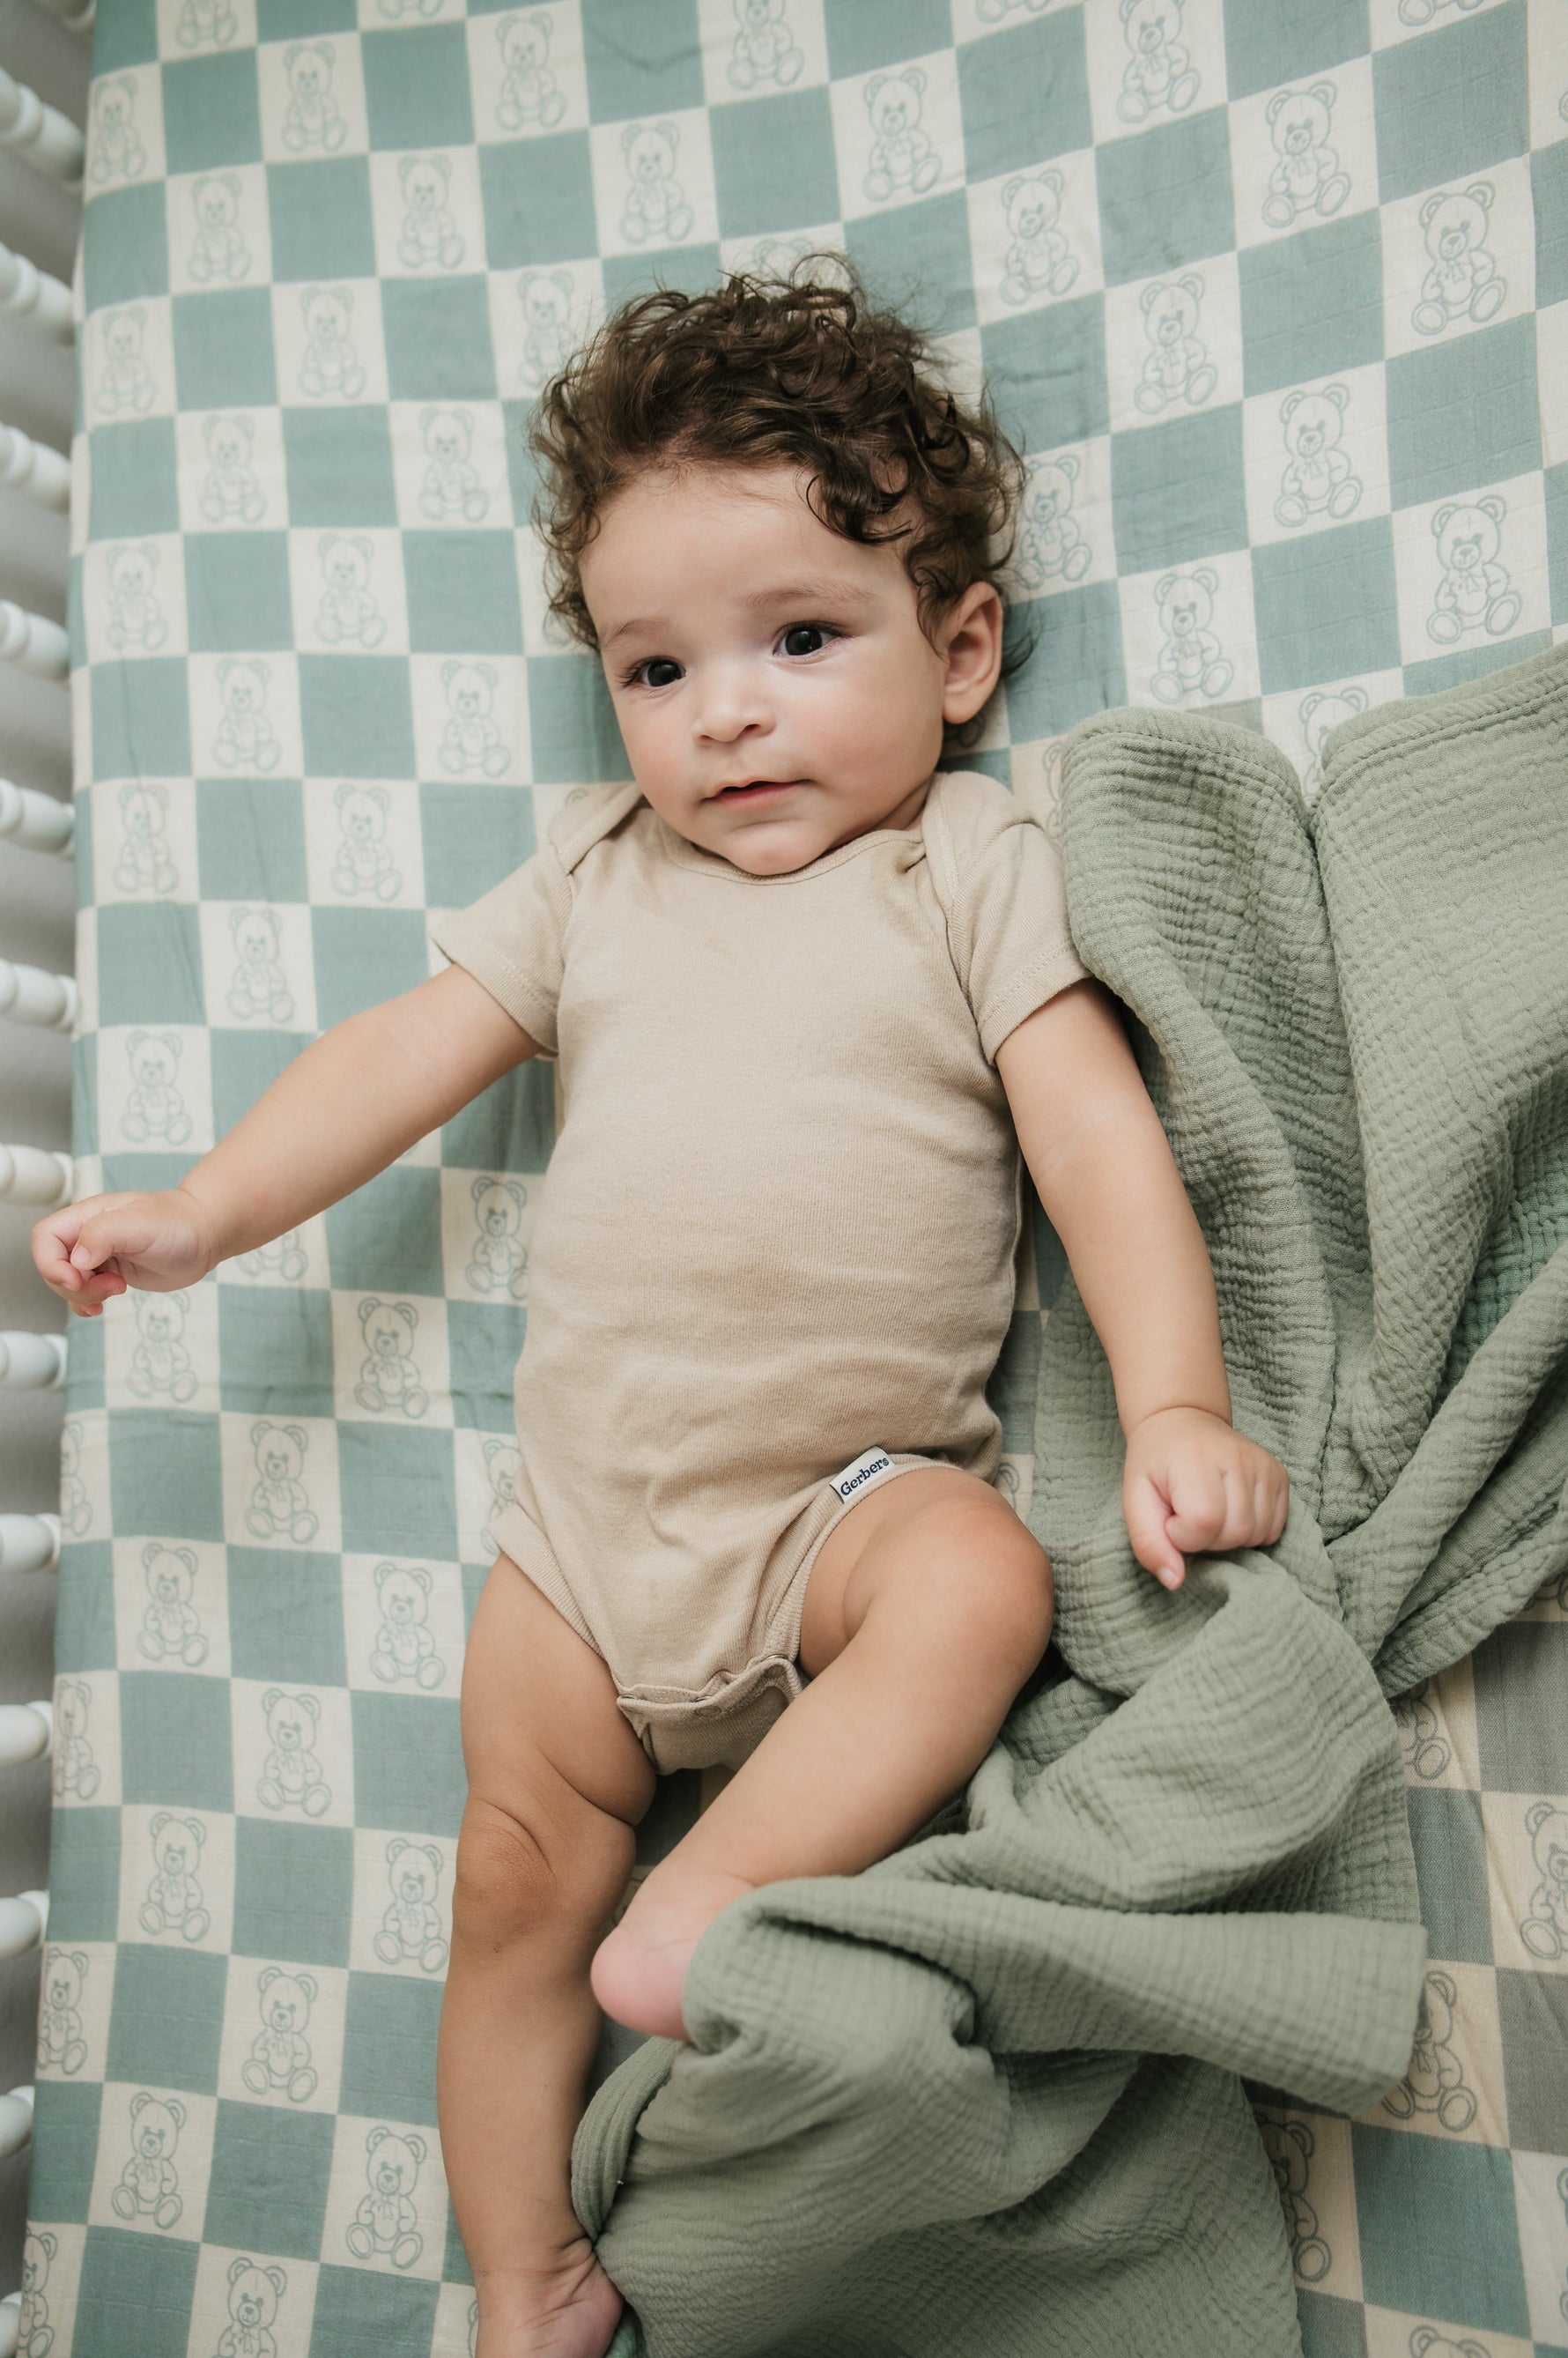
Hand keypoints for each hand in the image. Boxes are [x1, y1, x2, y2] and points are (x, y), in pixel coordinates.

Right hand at [31, 1188, 221, 1317]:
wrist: (205, 1235)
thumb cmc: (178, 1223)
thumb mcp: (140, 1224)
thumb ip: (104, 1234)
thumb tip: (77, 1259)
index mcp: (88, 1216)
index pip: (44, 1238)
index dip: (51, 1264)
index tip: (79, 1279)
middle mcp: (88, 1235)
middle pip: (53, 1266)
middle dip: (74, 1286)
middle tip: (111, 1286)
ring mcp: (98, 1256)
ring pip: (67, 1283)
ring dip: (84, 1296)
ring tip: (117, 1289)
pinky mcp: (110, 1274)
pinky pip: (83, 1294)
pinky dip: (86, 1304)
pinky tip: (103, 1306)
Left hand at [1122, 1405, 1287, 1590]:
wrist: (1182, 1421)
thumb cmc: (1155, 1464)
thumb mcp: (1135, 1500)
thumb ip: (1149, 1543)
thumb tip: (1175, 1581)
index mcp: (1196, 1460)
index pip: (1204, 1522)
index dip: (1182, 1535)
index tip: (1170, 1518)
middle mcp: (1238, 1458)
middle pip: (1234, 1533)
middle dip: (1207, 1539)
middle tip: (1188, 1515)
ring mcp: (1265, 1466)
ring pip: (1257, 1534)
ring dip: (1229, 1537)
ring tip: (1208, 1511)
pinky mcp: (1280, 1475)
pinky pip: (1274, 1529)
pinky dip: (1251, 1532)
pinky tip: (1230, 1511)